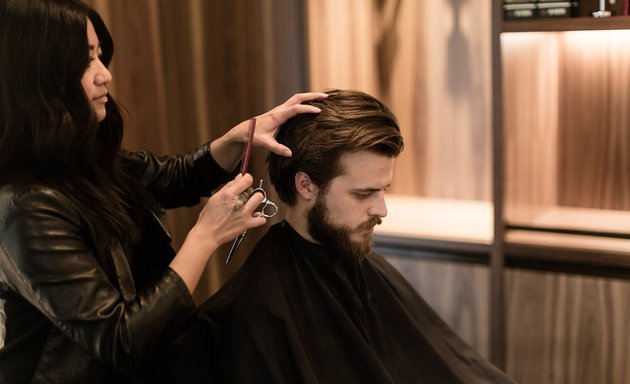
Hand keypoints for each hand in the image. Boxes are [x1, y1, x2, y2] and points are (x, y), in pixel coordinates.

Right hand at [195, 173, 265, 247]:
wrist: (208, 233)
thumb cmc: (209, 217)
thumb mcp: (215, 197)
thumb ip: (229, 186)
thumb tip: (239, 178)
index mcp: (229, 194)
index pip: (247, 180)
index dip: (248, 179)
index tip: (246, 181)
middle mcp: (238, 203)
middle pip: (255, 190)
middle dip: (252, 192)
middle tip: (246, 196)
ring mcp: (244, 214)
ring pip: (260, 200)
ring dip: (255, 202)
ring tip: (249, 205)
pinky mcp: (247, 224)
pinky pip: (261, 219)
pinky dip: (259, 218)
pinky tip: (252, 216)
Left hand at [209, 92, 327, 170]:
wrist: (244, 129)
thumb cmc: (253, 136)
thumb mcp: (264, 143)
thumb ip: (277, 148)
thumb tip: (289, 153)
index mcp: (277, 116)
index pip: (295, 109)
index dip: (307, 109)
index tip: (319, 112)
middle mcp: (279, 110)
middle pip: (298, 98)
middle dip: (312, 96)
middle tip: (326, 97)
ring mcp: (280, 109)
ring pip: (297, 98)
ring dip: (309, 97)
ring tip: (323, 98)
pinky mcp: (280, 112)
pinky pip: (295, 103)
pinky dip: (304, 101)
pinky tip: (311, 105)